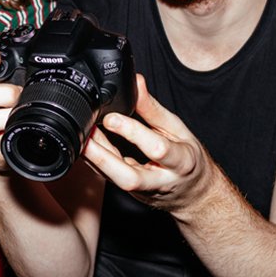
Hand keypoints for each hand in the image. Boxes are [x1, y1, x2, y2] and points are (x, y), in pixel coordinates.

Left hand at [82, 75, 209, 212]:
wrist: (194, 194)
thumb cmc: (188, 159)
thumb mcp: (178, 130)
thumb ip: (154, 109)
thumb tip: (137, 82)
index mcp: (181, 162)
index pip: (156, 149)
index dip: (132, 133)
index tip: (111, 117)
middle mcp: (162, 182)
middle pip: (130, 178)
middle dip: (104, 158)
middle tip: (86, 136)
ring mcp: (144, 192)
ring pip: (115, 181)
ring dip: (94, 159)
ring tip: (81, 136)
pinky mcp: (130, 194)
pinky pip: (109, 179)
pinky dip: (95, 161)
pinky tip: (86, 145)